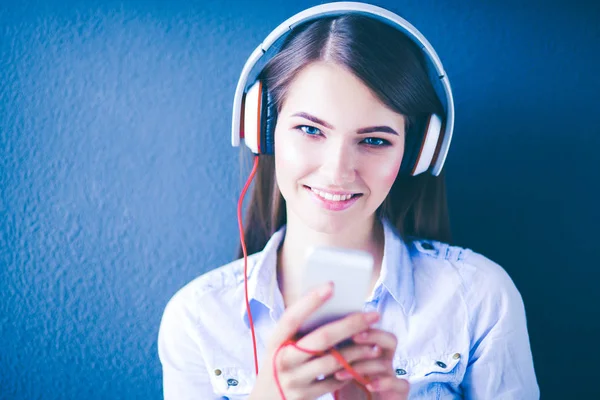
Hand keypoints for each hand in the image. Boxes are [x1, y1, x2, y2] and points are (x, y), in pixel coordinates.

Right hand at [249, 282, 381, 399]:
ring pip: (333, 362)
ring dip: (358, 351)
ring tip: (375, 343)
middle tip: (373, 315)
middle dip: (350, 325)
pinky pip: (334, 382)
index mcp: (275, 341)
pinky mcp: (305, 396)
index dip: (311, 301)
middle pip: (321, 339)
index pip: (292, 317)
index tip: (331, 286)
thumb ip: (299, 330)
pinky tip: (363, 364)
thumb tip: (330, 305)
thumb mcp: (281, 346)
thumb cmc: (280, 364)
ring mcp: (294, 380)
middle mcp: (283, 360)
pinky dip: (350, 372)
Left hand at [333, 328, 408, 399]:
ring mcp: (392, 377)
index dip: (361, 325)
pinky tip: (369, 384)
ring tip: (341, 373)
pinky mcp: (398, 394)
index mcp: (369, 352)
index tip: (342, 322)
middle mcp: (383, 362)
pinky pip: (401, 384)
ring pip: (386, 363)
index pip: (372, 331)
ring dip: (363, 365)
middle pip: (389, 340)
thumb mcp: (336, 370)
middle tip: (355, 336)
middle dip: (373, 335)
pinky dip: (385, 382)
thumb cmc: (346, 391)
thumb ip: (331, 354)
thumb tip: (311, 335)